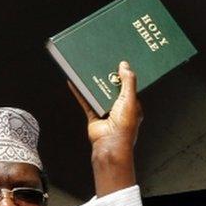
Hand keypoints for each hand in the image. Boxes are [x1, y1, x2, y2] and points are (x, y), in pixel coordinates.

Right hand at [68, 60, 142, 196]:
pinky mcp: (94, 116)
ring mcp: (106, 112)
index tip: (120, 61)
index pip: (129, 87)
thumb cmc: (124, 126)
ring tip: (88, 68)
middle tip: (102, 60)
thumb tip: (125, 65)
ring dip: (93, 82)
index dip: (125, 75)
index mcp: (132, 105)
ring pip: (98, 93)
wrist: (110, 145)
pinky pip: (85, 101)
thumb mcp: (130, 99)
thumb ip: (128, 82)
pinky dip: (80, 92)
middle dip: (107, 76)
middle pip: (112, 88)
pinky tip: (73, 81)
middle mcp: (119, 108)